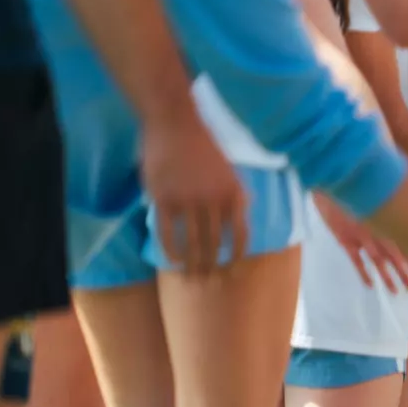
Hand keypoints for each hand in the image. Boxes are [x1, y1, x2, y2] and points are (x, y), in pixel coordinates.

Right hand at [140, 118, 248, 273]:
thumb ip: (236, 194)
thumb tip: (243, 215)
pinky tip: (173, 262)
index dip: (237, 256)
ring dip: (194, 264)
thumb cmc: (203, 146)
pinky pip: (168, 233)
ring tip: (193, 278)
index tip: (234, 271)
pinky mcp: (163, 199)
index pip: (240, 235)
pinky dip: (171, 251)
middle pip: (215, 244)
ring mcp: (188, 201)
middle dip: (213, 267)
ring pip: (193, 243)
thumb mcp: (230, 171)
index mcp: (234, 194)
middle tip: (210, 283)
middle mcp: (214, 201)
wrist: (175, 123)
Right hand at [317, 193, 407, 293]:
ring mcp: (361, 237)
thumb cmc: (358, 187)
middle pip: (394, 255)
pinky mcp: (345, 240)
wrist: (333, 183)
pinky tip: (370, 285)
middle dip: (404, 273)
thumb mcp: (380, 194)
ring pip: (378, 261)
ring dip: (387, 277)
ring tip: (396, 292)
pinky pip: (356, 260)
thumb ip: (395, 206)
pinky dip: (363, 273)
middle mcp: (377, 230)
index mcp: (387, 220)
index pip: (404, 243)